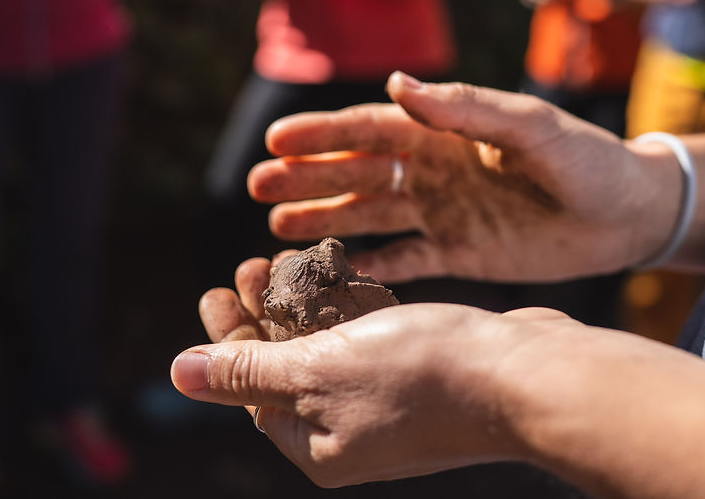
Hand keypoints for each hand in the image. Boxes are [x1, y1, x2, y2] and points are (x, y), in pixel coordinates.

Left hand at [183, 275, 578, 486]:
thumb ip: (249, 373)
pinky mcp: (421, 376)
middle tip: (250, 264)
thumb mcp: (317, 369)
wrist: (525, 377)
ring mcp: (389, 406)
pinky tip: (342, 274)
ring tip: (288, 259)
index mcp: (316, 445)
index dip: (226, 339)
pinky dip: (348, 310)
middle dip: (264, 315)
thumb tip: (178, 376)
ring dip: (303, 305)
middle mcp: (350, 432)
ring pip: (329, 350)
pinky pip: (368, 342)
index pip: (249, 390)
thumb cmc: (421, 373)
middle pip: (286, 369)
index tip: (215, 288)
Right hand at [247, 73, 683, 282]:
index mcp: (445, 133)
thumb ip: (464, 108)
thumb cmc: (586, 160)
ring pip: (371, 215)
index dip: (323, 135)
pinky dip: (371, 265)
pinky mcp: (460, 254)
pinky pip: (405, 260)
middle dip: (307, 178)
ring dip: (325, 219)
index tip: (276, 141)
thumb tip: (396, 84)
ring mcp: (444, 213)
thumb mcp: (530, 127)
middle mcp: (434, 171)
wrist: (627, 215)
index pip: (371, 129)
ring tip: (276, 228)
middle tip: (257, 187)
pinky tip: (336, 270)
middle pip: (357, 172)